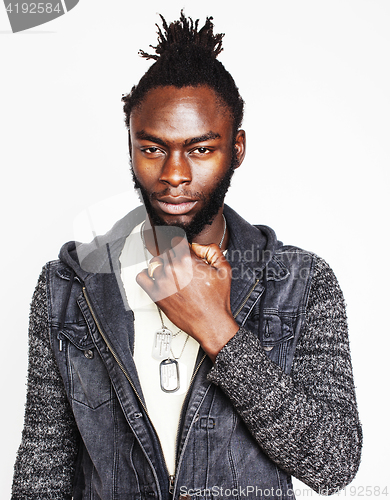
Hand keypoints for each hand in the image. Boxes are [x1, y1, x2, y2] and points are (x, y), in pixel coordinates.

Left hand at [136, 237, 238, 361]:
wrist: (211, 323)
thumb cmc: (216, 301)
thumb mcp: (224, 270)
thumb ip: (212, 251)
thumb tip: (199, 245)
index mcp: (188, 261)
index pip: (177, 241)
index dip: (183, 247)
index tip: (185, 252)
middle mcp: (173, 269)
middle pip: (166, 252)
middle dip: (175, 257)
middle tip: (183, 268)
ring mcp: (162, 281)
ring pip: (155, 263)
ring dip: (162, 266)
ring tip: (172, 275)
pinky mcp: (155, 294)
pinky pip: (141, 277)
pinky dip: (147, 275)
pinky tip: (156, 278)